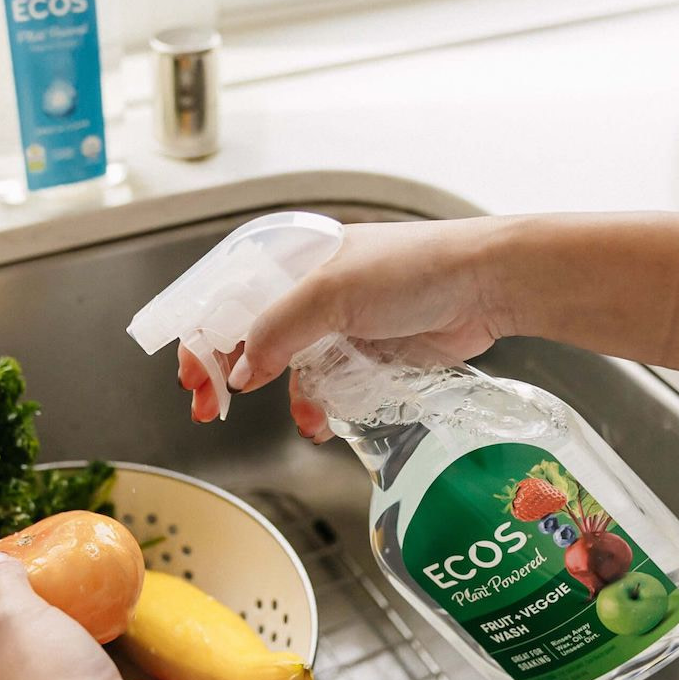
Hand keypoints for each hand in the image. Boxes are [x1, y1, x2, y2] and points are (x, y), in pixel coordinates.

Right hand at [177, 218, 510, 440]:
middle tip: (210, 409)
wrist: (487, 286)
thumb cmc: (416, 268)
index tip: (191, 375)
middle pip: (254, 336)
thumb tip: (240, 373)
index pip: (231, 297)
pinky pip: (332, 386)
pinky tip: (325, 420)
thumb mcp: (331, 293)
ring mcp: (344, 324)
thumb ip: (277, 331)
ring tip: (303, 419)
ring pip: (294, 369)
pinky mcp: (372, 354)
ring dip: (291, 397)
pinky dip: (324, 405)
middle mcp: (315, 290)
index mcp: (296, 259)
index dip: (204, 335)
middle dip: (231, 375)